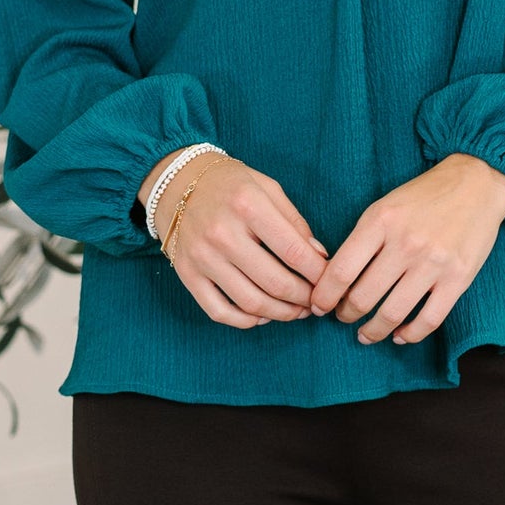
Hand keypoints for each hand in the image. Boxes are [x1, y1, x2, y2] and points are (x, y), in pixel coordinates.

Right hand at [140, 149, 327, 328]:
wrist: (174, 183)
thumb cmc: (228, 184)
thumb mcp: (267, 188)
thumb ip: (295, 222)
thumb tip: (320, 257)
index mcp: (247, 205)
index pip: (294, 251)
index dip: (319, 274)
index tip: (329, 281)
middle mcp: (222, 234)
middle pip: (276, 282)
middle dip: (305, 298)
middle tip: (317, 301)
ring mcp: (202, 257)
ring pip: (251, 303)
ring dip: (282, 314)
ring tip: (297, 311)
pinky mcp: (187, 275)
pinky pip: (220, 312)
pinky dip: (246, 321)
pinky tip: (263, 315)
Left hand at [308, 153, 504, 343]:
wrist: (477, 182)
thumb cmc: (424, 196)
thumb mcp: (384, 206)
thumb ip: (362, 239)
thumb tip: (336, 278)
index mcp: (381, 221)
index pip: (342, 270)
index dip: (324, 296)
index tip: (318, 306)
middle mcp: (406, 243)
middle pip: (363, 297)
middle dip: (345, 314)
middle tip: (343, 317)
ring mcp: (434, 263)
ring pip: (392, 313)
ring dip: (373, 331)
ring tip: (365, 334)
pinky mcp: (458, 278)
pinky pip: (429, 320)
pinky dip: (410, 335)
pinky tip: (399, 335)